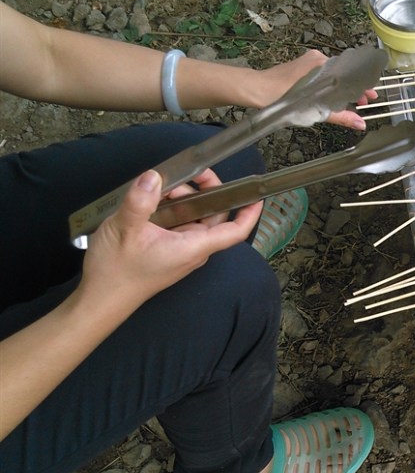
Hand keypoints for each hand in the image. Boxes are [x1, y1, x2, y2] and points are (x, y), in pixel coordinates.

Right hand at [79, 170, 262, 307]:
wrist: (100, 299)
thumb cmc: (117, 271)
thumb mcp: (125, 229)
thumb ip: (141, 200)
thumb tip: (154, 176)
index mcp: (194, 247)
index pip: (235, 232)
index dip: (249, 213)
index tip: (257, 196)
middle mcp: (193, 249)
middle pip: (214, 217)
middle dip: (207, 192)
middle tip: (190, 173)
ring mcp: (181, 250)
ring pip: (194, 218)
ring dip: (183, 198)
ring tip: (158, 189)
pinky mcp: (168, 250)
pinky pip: (179, 224)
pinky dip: (171, 209)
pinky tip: (152, 201)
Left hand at [253, 49, 377, 129]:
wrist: (255, 89)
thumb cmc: (281, 96)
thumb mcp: (313, 108)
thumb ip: (340, 116)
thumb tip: (361, 124)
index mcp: (323, 64)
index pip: (351, 73)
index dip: (363, 86)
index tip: (371, 96)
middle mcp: (318, 59)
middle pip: (343, 73)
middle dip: (354, 87)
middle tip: (364, 101)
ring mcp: (309, 62)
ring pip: (333, 74)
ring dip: (342, 86)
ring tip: (350, 101)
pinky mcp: (302, 67)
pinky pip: (323, 74)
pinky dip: (331, 84)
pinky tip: (332, 95)